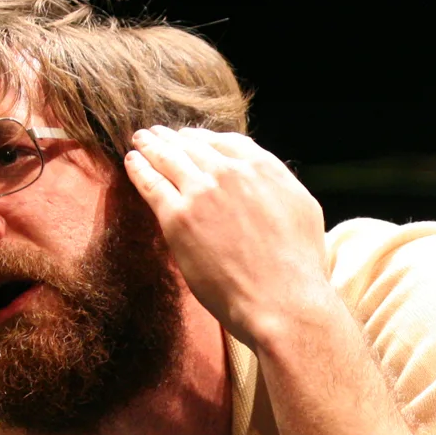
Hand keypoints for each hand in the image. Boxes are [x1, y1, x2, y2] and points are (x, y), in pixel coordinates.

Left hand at [123, 126, 333, 348]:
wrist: (282, 299)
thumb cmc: (299, 267)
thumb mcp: (303, 209)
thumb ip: (280, 186)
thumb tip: (266, 182)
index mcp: (263, 168)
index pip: (226, 141)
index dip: (204, 138)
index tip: (192, 139)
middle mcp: (230, 172)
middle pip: (193, 145)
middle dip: (172, 138)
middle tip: (157, 134)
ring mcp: (201, 192)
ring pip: (168, 158)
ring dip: (151, 146)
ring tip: (140, 140)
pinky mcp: (178, 218)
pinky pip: (151, 184)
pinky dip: (138, 169)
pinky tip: (131, 162)